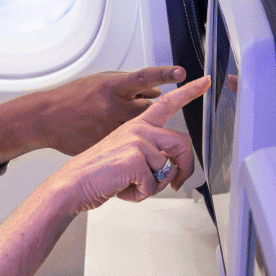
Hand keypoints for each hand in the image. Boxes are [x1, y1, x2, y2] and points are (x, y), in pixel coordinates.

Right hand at [40, 66, 186, 154]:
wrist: (47, 119)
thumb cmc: (72, 98)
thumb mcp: (101, 80)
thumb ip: (130, 85)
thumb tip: (156, 92)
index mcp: (112, 87)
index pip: (144, 78)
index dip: (164, 74)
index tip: (182, 73)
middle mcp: (113, 106)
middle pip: (149, 109)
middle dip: (143, 111)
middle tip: (125, 110)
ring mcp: (110, 128)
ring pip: (141, 130)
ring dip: (137, 131)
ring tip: (116, 130)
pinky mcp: (105, 145)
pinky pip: (128, 148)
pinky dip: (126, 147)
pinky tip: (111, 144)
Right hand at [48, 75, 209, 214]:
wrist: (72, 182)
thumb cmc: (92, 170)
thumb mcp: (120, 151)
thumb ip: (144, 149)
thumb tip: (166, 164)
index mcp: (136, 125)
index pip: (166, 103)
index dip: (188, 92)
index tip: (204, 82)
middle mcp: (139, 130)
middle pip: (181, 144)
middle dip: (184, 168)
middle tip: (177, 184)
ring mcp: (137, 143)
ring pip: (166, 171)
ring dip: (150, 186)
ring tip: (127, 183)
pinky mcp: (135, 159)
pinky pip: (152, 185)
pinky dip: (138, 194)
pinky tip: (121, 188)